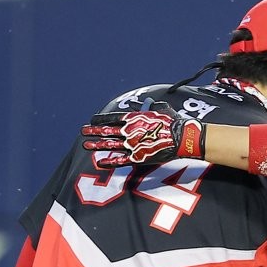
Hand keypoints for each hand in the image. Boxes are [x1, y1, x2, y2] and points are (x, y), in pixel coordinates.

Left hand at [81, 102, 203, 166]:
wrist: (183, 137)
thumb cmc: (175, 122)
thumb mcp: (162, 109)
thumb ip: (153, 107)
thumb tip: (152, 103)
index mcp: (134, 118)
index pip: (112, 117)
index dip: (101, 119)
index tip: (92, 120)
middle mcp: (130, 131)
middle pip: (107, 130)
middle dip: (94, 131)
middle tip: (84, 131)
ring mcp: (133, 145)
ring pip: (110, 145)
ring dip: (97, 145)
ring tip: (86, 145)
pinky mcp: (139, 158)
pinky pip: (121, 161)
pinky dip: (110, 162)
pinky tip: (101, 162)